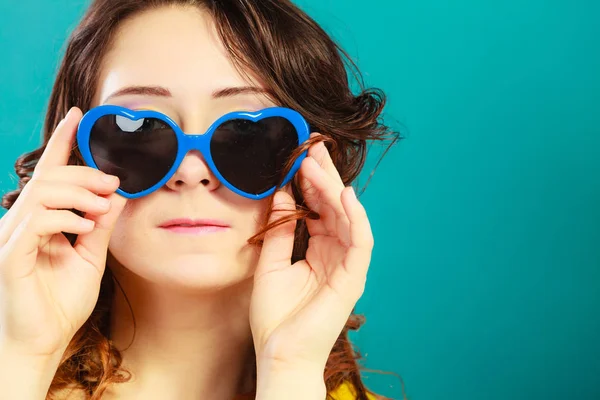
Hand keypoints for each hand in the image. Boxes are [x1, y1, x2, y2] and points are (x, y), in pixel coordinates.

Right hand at [0, 107, 126, 357]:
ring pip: (43, 191)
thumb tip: (117, 194)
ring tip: (102, 208)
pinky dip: (67, 217)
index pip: (49, 172)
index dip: (62, 141)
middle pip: (49, 176)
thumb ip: (101, 225)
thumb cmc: (61, 301)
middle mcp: (21, 222)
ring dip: (79, 193)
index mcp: (41, 220)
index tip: (78, 115)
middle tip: (112, 183)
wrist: (43, 341)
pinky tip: (84, 226)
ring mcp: (11, 237)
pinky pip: (38, 220)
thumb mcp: (91, 256)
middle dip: (84, 173)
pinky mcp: (10, 255)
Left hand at [250, 133, 373, 370]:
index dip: (310, 183)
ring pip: (348, 217)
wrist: (279, 352)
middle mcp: (336, 253)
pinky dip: (355, 217)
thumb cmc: (275, 315)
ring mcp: (347, 264)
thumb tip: (283, 194)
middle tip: (312, 149)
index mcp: (318, 250)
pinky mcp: (353, 277)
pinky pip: (360, 241)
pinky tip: (343, 194)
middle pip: (335, 207)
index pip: (319, 208)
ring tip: (318, 165)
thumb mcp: (270, 262)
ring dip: (334, 189)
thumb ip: (280, 229)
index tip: (298, 158)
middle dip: (324, 177)